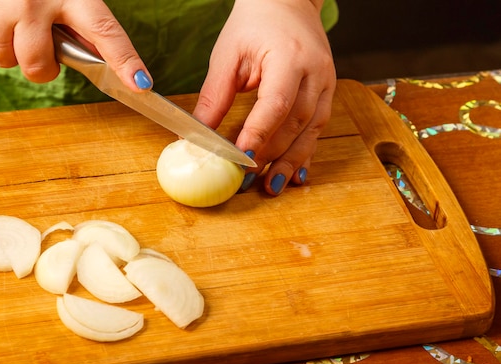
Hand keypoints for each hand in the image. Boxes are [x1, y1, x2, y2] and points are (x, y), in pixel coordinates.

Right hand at [0, 0, 151, 89]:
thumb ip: (79, 14)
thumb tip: (98, 53)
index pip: (104, 32)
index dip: (125, 62)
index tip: (140, 85)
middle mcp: (33, 2)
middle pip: (38, 66)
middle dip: (41, 65)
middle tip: (40, 43)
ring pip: (3, 59)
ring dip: (8, 48)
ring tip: (10, 18)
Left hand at [192, 0, 335, 194]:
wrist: (287, 2)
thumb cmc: (254, 24)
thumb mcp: (227, 55)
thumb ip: (215, 96)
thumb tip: (197, 135)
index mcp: (289, 57)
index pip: (276, 104)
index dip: (260, 135)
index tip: (242, 159)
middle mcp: (315, 72)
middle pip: (296, 123)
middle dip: (272, 155)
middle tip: (249, 180)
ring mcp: (326, 82)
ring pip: (311, 130)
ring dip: (291, 161)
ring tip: (272, 186)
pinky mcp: (326, 92)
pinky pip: (317, 128)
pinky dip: (304, 152)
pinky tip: (294, 173)